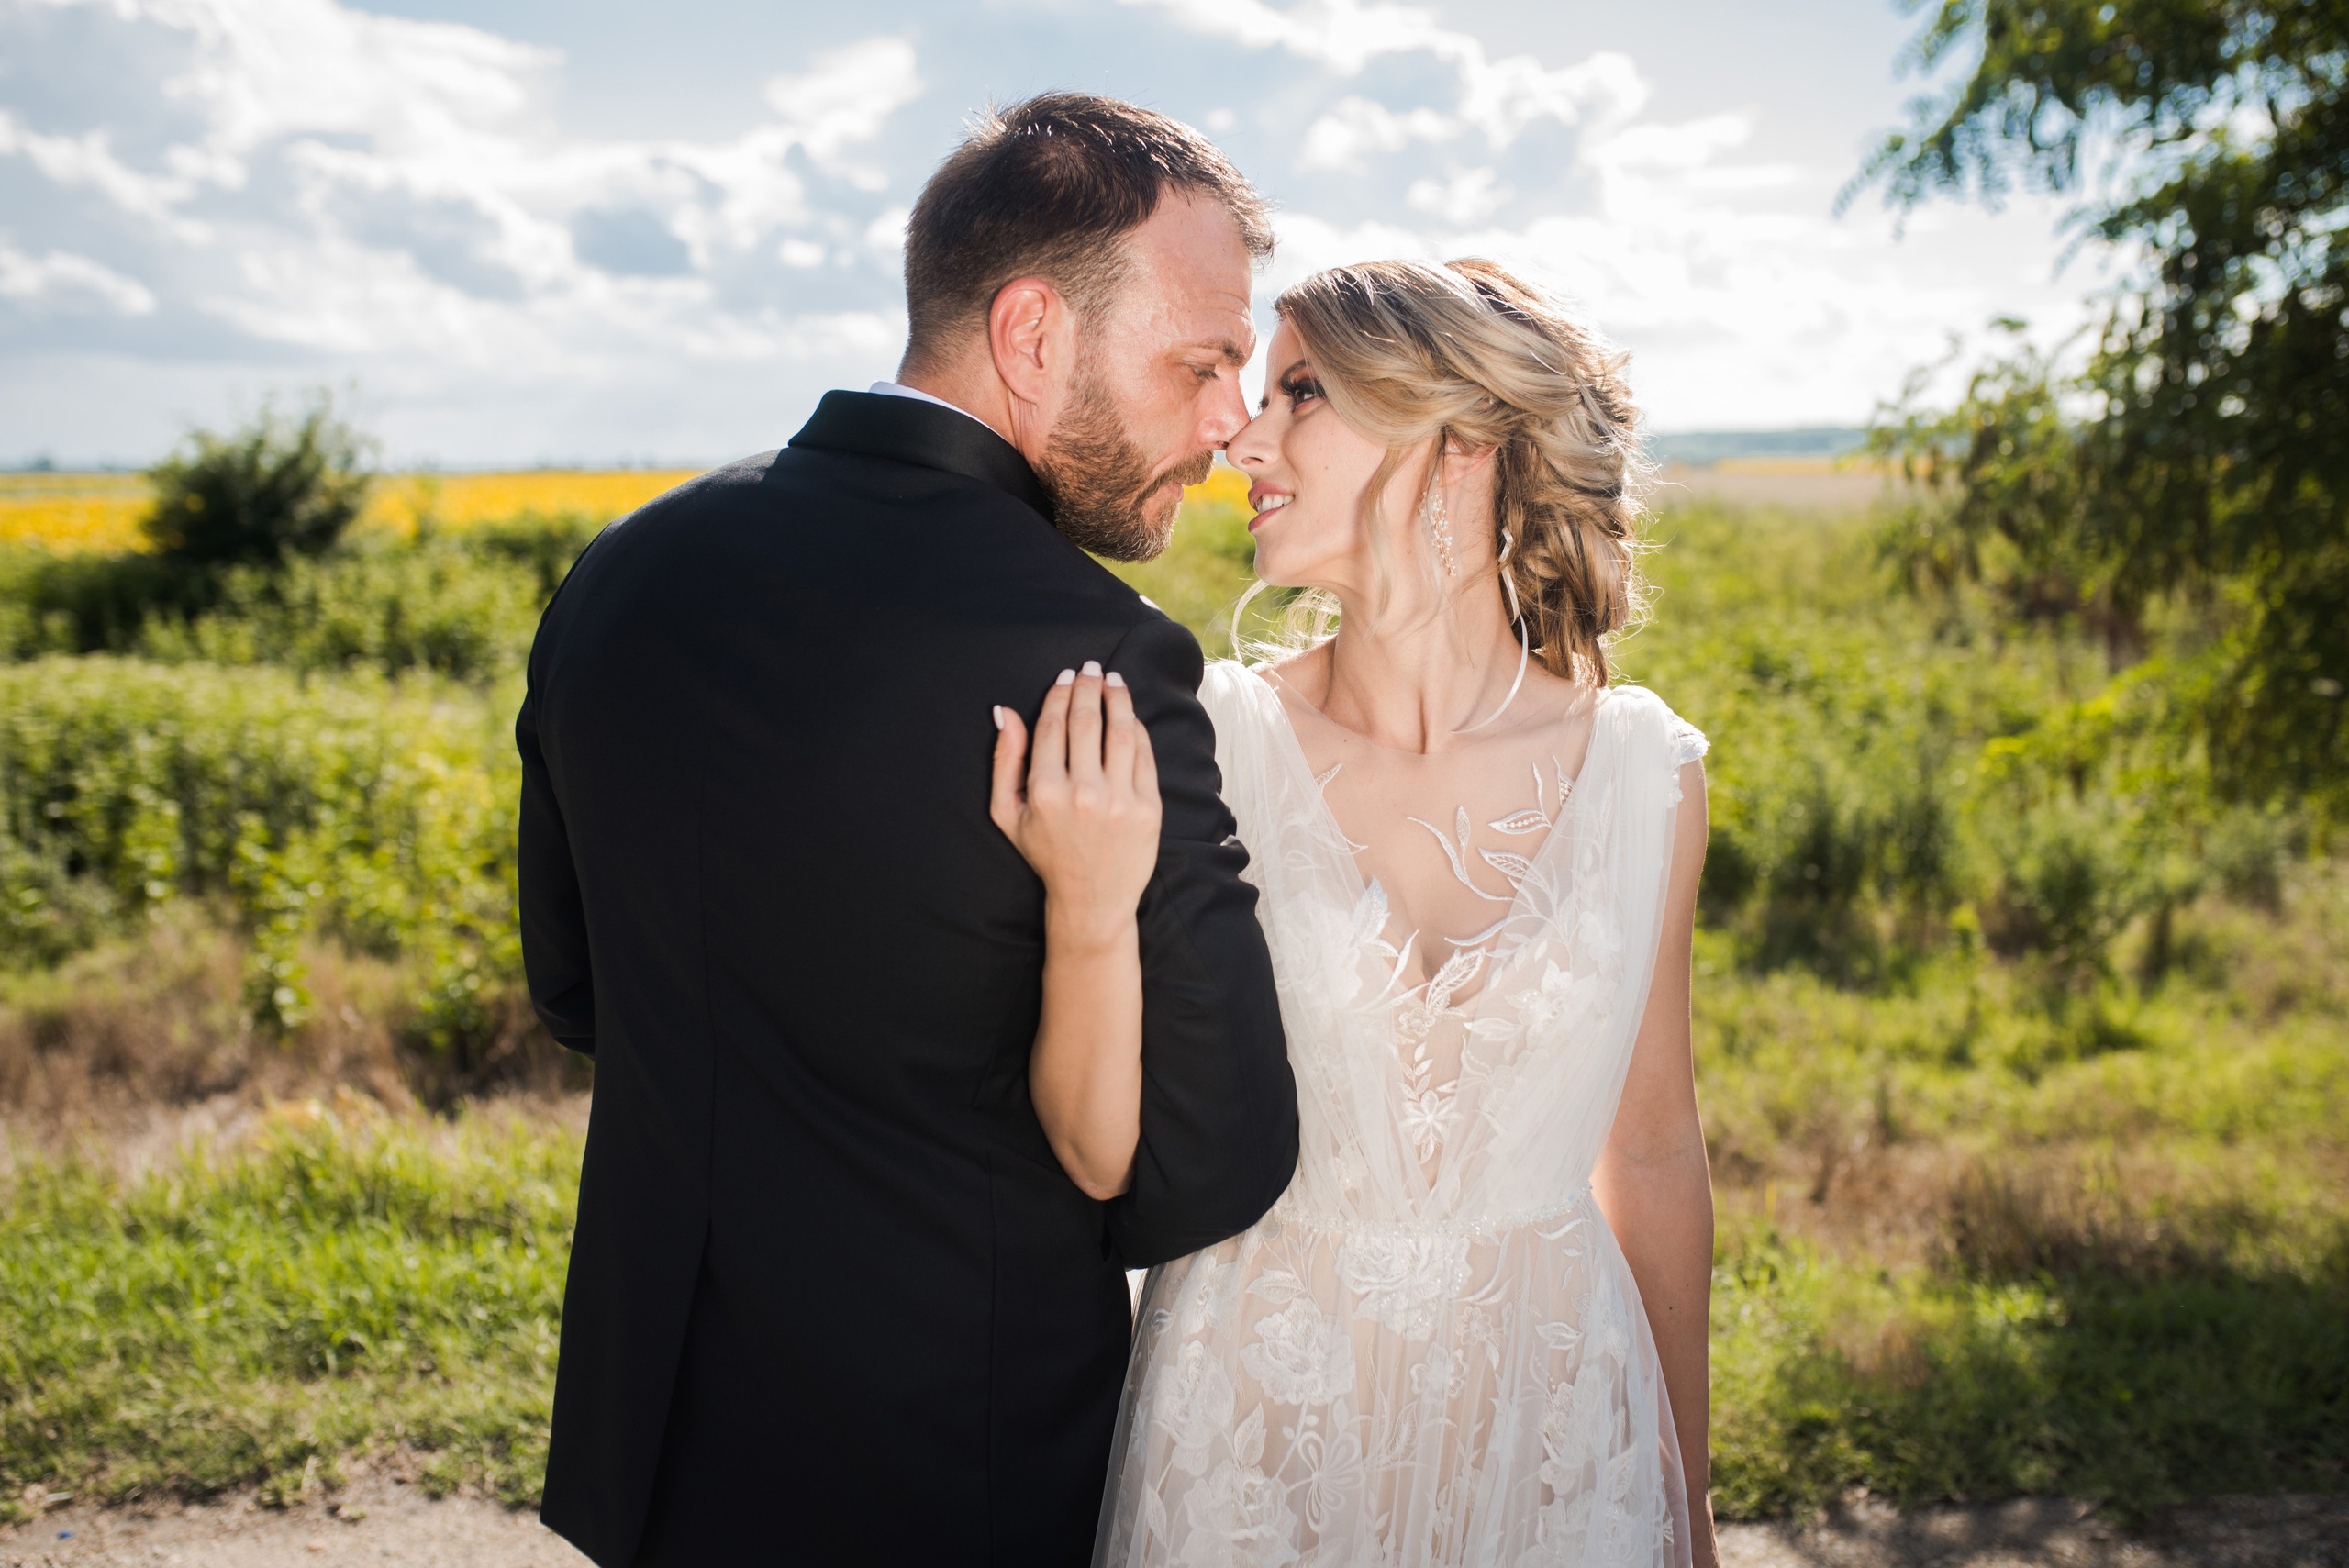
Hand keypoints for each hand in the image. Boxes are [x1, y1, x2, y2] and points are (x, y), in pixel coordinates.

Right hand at [990, 660, 1161, 946]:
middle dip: (1090, 687)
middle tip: (1092, 668)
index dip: (1060, 695)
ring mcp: (1119, 801)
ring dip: (1118, 698)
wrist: (1092, 900)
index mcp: (1044, 791)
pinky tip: (1130, 715)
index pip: (1053, 726)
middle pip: (1087, 721)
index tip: (1066, 677)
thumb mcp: (1007, 813)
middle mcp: (1082, 793)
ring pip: (1120, 731)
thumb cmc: (1046, 853)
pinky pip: (1144, 755)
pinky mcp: (1148, 809)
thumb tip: (1005, 712)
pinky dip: (1138, 729)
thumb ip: (1004, 761)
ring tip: (1114, 681)